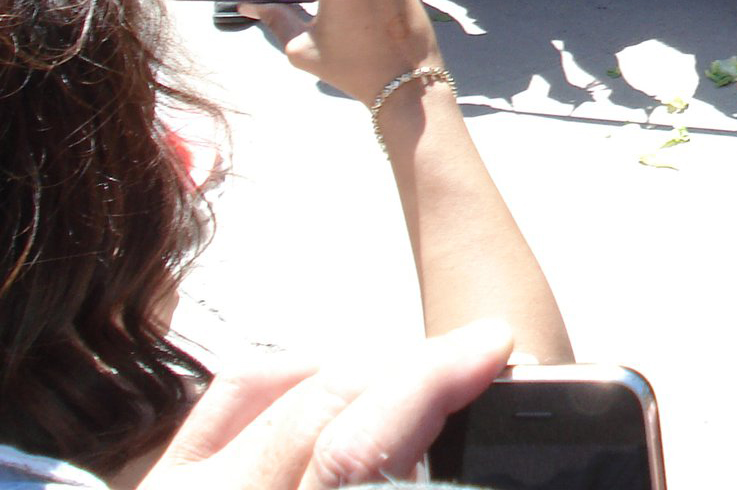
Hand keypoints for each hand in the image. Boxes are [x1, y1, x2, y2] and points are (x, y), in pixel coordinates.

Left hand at [138, 319, 513, 489]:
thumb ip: (405, 486)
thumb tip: (482, 466)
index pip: (359, 450)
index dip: (433, 383)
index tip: (490, 348)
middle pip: (321, 405)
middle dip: (413, 366)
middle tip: (476, 355)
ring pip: (272, 384)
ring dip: (356, 368)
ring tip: (414, 380)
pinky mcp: (160, 485)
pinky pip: (227, 396)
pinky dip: (291, 373)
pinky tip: (335, 385)